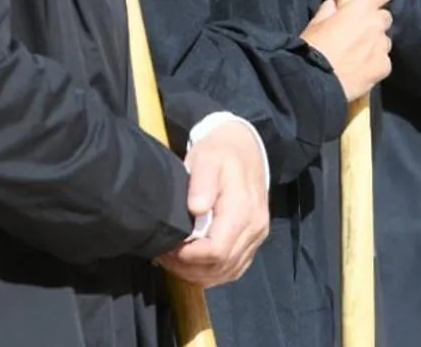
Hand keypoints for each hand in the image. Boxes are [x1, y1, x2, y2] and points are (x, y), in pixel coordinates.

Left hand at [156, 124, 270, 286]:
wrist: (245, 147)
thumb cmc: (221, 152)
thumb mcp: (207, 158)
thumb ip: (202, 183)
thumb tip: (196, 208)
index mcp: (243, 210)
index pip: (216, 250)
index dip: (189, 256)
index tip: (168, 247)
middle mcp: (254, 228)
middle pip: (221, 266)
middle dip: (189, 268)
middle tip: (164, 256)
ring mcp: (256, 236)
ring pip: (228, 272)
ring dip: (198, 274)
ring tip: (174, 261)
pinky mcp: (253, 240)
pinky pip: (234, 268)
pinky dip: (212, 272)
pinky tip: (192, 264)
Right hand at [300, 0, 395, 101]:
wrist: (316, 82)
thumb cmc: (312, 48)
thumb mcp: (316, 23)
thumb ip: (330, 9)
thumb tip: (337, 4)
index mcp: (360, 8)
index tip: (371, 0)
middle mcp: (376, 25)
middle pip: (385, 17)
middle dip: (373, 22)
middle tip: (358, 32)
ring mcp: (382, 47)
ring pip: (384, 40)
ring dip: (374, 43)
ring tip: (357, 55)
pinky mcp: (384, 67)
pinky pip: (384, 60)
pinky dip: (375, 63)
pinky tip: (361, 70)